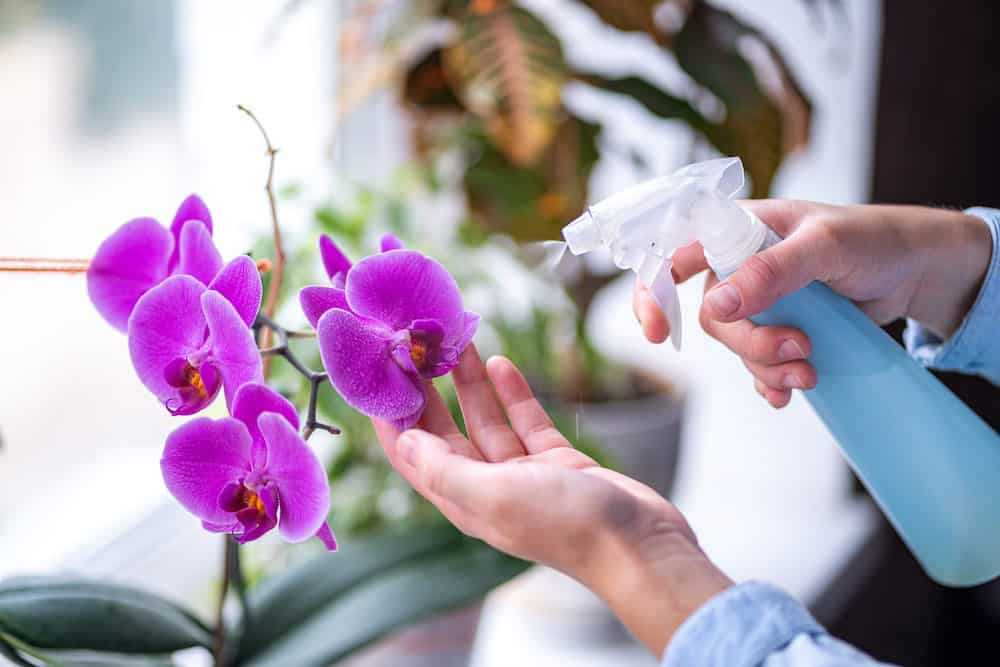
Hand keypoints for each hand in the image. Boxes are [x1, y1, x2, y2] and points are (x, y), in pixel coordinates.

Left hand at [373, 345, 730, 654]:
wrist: (640, 544)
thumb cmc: (569, 526)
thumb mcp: (496, 496)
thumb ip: (446, 469)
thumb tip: (405, 442)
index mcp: (464, 501)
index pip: (412, 454)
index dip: (392, 416)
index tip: (379, 373)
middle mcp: (487, 487)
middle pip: (444, 432)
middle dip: (427, 391)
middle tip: (414, 346)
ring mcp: (523, 474)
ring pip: (485, 420)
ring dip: (469, 382)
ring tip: (456, 340)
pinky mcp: (556, 463)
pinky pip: (525, 421)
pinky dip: (512, 393)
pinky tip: (501, 363)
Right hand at [634, 200, 991, 407]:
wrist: (916, 273)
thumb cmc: (872, 240)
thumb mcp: (825, 246)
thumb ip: (771, 271)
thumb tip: (718, 303)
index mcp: (736, 230)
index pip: (673, 255)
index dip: (653, 293)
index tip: (657, 333)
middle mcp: (738, 265)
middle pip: (711, 317)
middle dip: (750, 343)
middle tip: (799, 347)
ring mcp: (757, 300)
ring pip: (735, 345)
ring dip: (768, 365)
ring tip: (811, 369)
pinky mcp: (777, 329)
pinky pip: (755, 366)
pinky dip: (772, 381)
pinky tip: (793, 389)